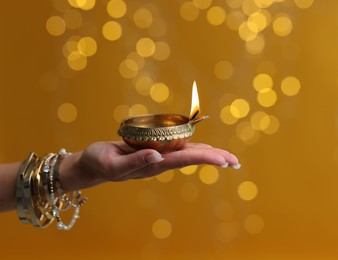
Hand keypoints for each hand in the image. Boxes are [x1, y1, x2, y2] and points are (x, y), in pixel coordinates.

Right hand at [59, 141, 239, 191]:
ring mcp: (158, 156)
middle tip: (236, 162)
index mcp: (153, 165)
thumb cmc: (99, 162)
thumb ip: (134, 161)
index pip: (184, 160)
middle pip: (192, 158)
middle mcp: (160, 161)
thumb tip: (158, 156)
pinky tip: (205, 149)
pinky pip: (178, 147)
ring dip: (209, 155)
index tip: (224, 160)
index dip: (205, 158)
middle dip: (214, 159)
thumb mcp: (112, 163)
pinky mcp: (154, 149)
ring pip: (188, 153)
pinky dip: (194, 147)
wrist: (93, 165)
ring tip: (228, 158)